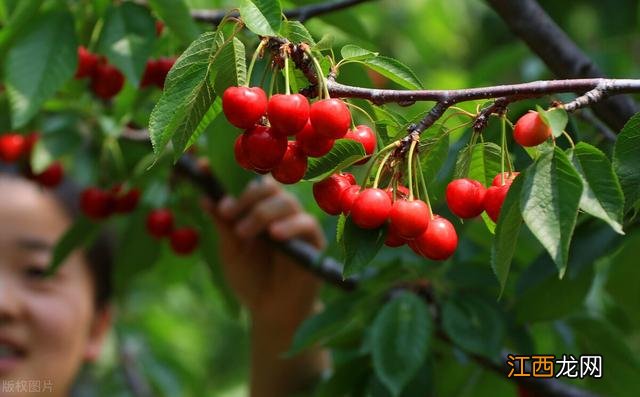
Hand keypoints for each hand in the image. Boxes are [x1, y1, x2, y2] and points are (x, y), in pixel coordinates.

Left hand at [206, 176, 325, 330]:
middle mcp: (279, 213)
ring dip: (262, 213)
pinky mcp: (313, 241)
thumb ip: (224, 226)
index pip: (249, 184)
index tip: (204, 168)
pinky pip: (306, 223)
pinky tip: (274, 236)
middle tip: (228, 213)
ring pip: (286, 202)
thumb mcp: (231, 252)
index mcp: (257, 211)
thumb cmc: (250, 280)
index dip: (228, 173)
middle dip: (246, 196)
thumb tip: (206, 199)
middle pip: (269, 186)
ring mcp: (297, 225)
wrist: (270, 312)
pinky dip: (289, 225)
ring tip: (244, 233)